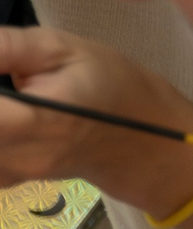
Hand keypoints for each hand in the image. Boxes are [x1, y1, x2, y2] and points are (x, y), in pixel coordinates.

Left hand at [0, 27, 192, 217]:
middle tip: (7, 76)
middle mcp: (14, 157)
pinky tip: (10, 112)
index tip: (1, 69)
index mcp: (34, 121)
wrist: (143, 140)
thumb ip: (7, 47)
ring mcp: (6, 176)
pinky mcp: (2, 181)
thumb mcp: (66, 50)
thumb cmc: (111, 85)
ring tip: (13, 94)